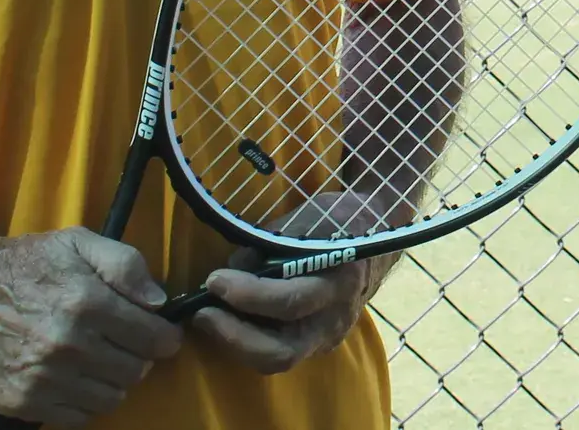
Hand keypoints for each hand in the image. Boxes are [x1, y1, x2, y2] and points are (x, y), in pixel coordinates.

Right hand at [0, 229, 181, 427]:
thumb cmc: (25, 263)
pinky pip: (78, 417)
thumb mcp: (79, 242)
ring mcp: (44, 378)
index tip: (162, 336)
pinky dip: (84, 402)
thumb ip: (126, 264)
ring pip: (110, 398)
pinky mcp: (23, 402)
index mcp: (87, 302)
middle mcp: (68, 345)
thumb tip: (158, 301)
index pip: (153, 338)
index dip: (164, 338)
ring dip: (112, 381)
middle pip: (135, 371)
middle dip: (139, 358)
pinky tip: (76, 380)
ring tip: (99, 361)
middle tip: (125, 345)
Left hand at [192, 190, 401, 375]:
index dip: (247, 294)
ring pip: (277, 360)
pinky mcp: (317, 345)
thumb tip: (231, 270)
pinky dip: (248, 343)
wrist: (377, 239)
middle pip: (282, 350)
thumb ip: (270, 244)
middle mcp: (336, 318)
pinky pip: (278, 353)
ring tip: (207, 320)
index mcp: (340, 278)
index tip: (214, 280)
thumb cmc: (338, 220)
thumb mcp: (307, 218)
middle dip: (234, 336)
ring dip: (235, 344)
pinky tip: (228, 324)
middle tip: (202, 314)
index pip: (291, 301)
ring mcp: (328, 337)